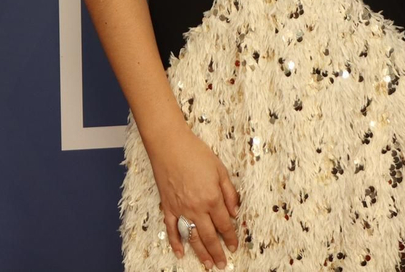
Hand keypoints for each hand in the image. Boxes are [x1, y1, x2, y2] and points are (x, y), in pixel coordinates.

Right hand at [144, 127, 240, 268]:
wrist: (170, 144)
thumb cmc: (196, 153)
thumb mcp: (220, 170)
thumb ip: (229, 193)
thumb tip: (235, 212)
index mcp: (212, 198)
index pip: (224, 224)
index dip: (231, 237)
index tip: (234, 247)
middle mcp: (197, 207)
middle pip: (210, 236)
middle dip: (217, 252)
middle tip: (222, 264)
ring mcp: (181, 209)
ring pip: (192, 237)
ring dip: (201, 252)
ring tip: (207, 264)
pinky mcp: (168, 207)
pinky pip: (172, 229)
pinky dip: (175, 243)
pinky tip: (180, 253)